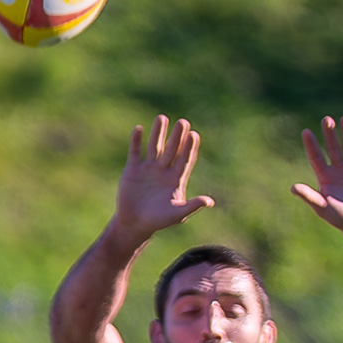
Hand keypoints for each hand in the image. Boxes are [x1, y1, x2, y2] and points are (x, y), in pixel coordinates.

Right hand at [114, 115, 214, 243]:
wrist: (134, 224)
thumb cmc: (158, 221)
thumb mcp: (176, 215)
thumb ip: (192, 206)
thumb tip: (210, 202)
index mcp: (175, 178)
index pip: (185, 159)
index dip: (189, 147)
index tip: (194, 135)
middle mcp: (163, 170)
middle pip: (172, 149)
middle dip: (177, 136)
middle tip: (183, 122)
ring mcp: (148, 168)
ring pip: (154, 146)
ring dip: (158, 133)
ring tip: (162, 118)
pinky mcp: (133, 169)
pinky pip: (135, 152)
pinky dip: (136, 141)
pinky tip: (139, 129)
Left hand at [292, 116, 342, 233]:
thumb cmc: (340, 218)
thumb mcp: (322, 207)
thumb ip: (309, 196)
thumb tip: (292, 188)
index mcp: (325, 177)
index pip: (316, 157)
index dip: (312, 145)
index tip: (306, 132)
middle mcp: (338, 170)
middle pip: (333, 148)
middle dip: (330, 134)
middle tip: (326, 120)